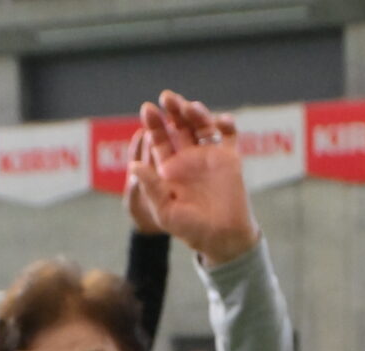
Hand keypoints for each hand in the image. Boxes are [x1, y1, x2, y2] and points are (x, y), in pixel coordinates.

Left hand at [127, 93, 255, 266]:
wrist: (223, 239)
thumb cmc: (191, 230)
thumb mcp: (166, 211)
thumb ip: (152, 188)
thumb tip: (134, 166)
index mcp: (169, 169)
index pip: (159, 140)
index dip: (153, 124)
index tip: (148, 109)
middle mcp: (188, 159)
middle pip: (179, 126)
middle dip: (172, 111)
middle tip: (167, 97)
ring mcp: (209, 156)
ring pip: (201, 125)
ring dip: (195, 112)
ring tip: (189, 107)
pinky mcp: (230, 158)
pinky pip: (228, 135)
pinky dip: (225, 123)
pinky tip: (220, 121)